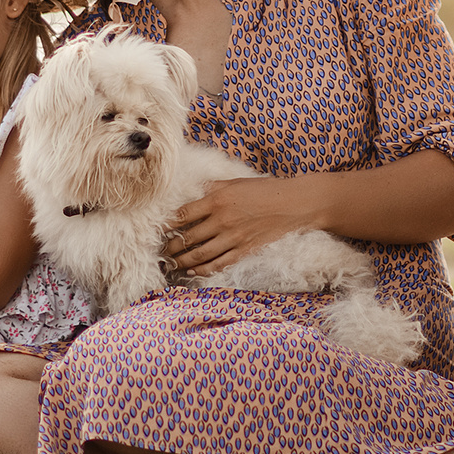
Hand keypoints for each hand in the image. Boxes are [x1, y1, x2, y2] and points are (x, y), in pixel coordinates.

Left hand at [163, 175, 316, 277]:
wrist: (294, 204)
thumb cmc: (266, 190)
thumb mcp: (236, 182)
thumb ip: (212, 187)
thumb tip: (192, 189)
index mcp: (217, 199)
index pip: (183, 214)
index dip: (167, 224)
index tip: (158, 229)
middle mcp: (222, 219)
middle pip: (187, 238)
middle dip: (171, 246)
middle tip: (162, 250)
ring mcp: (233, 237)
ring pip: (199, 255)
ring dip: (182, 261)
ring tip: (172, 263)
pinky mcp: (244, 250)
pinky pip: (218, 264)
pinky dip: (203, 270)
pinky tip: (193, 272)